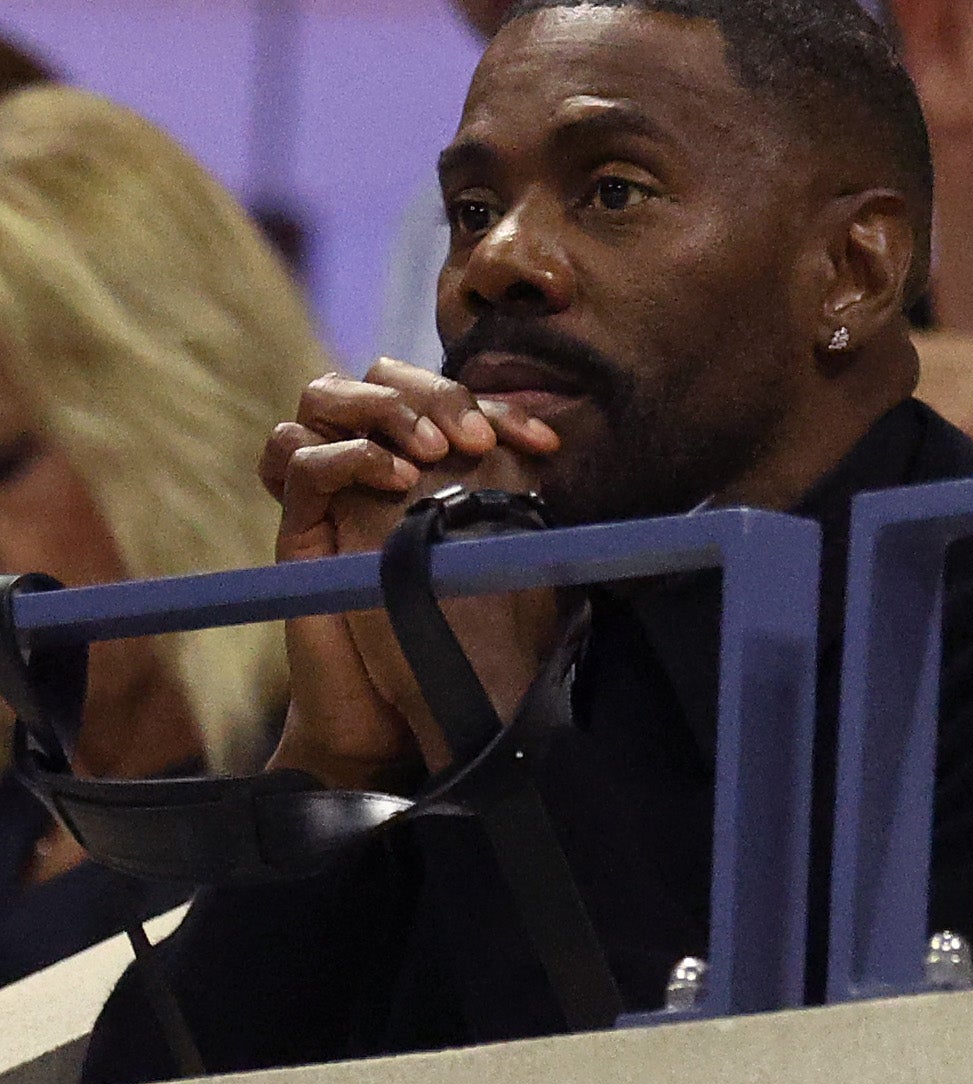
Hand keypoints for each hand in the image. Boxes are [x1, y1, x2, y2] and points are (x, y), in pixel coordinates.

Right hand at [261, 359, 562, 785]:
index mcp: (428, 460)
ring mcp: (331, 489)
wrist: (406, 709)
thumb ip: (522, 499)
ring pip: (324, 396)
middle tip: (475, 440)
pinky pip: (298, 458)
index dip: (498, 406)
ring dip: (384, 408)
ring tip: (433, 452)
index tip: (545, 443)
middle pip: (381, 374)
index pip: (449, 394)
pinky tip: (396, 479)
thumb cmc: (465, 630)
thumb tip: (565, 454)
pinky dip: (348, 455)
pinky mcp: (297, 525)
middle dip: (434, 393)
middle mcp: (375, 462)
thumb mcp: (506, 555)